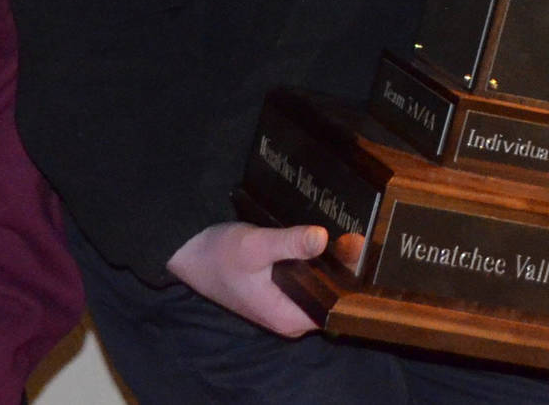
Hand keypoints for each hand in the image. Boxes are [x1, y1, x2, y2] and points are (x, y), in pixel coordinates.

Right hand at [167, 219, 357, 334]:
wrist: (190, 253)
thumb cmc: (220, 255)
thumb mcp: (256, 246)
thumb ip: (290, 243)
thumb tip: (323, 238)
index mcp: (288, 317)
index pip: (335, 304)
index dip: (350, 277)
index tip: (358, 246)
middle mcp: (291, 316)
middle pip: (330, 293)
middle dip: (343, 265)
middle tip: (355, 231)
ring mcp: (286, 303)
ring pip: (319, 283)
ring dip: (331, 260)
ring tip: (346, 230)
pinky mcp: (281, 289)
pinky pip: (307, 276)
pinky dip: (315, 259)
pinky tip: (324, 238)